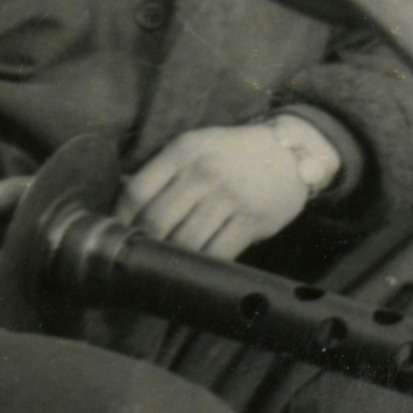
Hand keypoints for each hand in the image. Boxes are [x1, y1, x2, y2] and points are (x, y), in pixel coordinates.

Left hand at [117, 118, 340, 259]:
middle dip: (145, 244)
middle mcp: (205, 172)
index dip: (121, 220)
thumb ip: (164, 170)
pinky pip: (218, 253)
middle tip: (141, 256)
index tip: (121, 235)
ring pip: (185, 242)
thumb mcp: (197, 146)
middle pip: (157, 221)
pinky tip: (197, 266)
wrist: (291, 152)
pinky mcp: (253, 219)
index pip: (137, 191)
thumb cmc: (234, 153)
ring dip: (172, 258)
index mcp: (184, 151)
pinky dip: (203, 264)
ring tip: (166, 265)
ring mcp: (230, 197)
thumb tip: (123, 205)